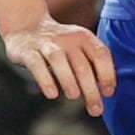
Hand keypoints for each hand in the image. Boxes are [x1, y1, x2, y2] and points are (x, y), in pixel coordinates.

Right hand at [0, 17, 115, 115]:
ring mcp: (46, 44)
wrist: (25, 25)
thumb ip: (92, 64)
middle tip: (96, 109)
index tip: (108, 93)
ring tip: (74, 96)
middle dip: (90, 89)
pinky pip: (36, 64)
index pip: (100, 54)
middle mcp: (66, 39)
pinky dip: (45, 79)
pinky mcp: (27, 51)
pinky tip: (52, 94)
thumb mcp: (79, 46)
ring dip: (68, 80)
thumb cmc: (58, 44)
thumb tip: (106, 92)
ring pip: (58, 60)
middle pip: (81, 64)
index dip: (107, 74)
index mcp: (83, 37)